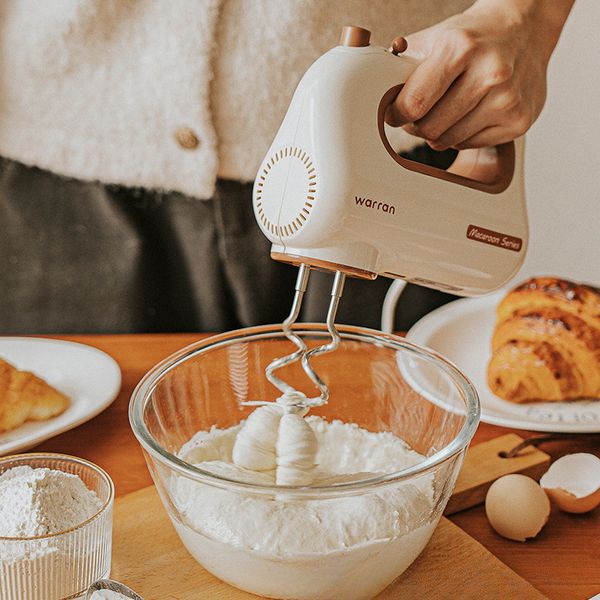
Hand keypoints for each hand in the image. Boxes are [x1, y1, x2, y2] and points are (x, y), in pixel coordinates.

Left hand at [386, 0, 573, 149]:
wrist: (524, 28)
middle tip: (420, 114)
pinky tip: (468, 114)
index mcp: (461, 48)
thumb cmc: (473, 37)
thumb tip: (374, 94)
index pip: (414, 103)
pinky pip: (470, 144)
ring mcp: (507, 99)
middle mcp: (489, 73)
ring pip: (448, 141)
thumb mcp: (435, 38)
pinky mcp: (519, 120)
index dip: (396, 115)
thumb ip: (402, 66)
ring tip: (445, 111)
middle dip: (417, 125)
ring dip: (438, 133)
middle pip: (430, 128)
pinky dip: (462, 135)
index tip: (393, 115)